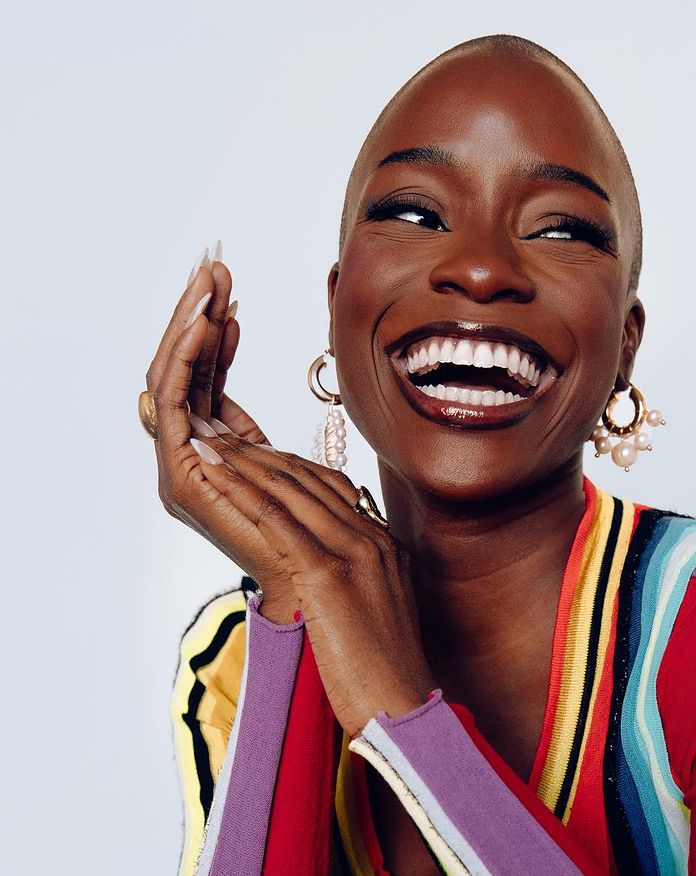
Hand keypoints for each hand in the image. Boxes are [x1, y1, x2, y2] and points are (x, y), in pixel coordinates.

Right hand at [142, 246, 302, 609]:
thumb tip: (281, 440)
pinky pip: (171, 400)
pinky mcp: (180, 474)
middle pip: (184, 374)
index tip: (233, 293)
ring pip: (171, 378)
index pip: (207, 383)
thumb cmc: (325, 538)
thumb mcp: (302, 467)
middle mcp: (191, 461)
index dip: (216, 337)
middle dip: (196, 316)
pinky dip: (186, 356)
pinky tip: (204, 319)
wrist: (325, 590)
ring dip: (188, 323)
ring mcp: (181, 469)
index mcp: (219, 457)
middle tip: (213, 266)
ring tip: (208, 280)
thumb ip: (272, 435)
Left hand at [193, 445, 435, 737]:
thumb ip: (354, 584)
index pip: (329, 489)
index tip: (250, 450)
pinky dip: (239, 489)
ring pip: (288, 490)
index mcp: (385, 546)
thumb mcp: (374, 616)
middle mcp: (373, 539)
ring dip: (241, 459)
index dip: (285, 464)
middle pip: (307, 480)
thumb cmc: (384, 677)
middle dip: (258, 452)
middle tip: (218, 428)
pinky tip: (212, 471)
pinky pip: (276, 518)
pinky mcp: (327, 573)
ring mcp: (354, 552)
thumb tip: (318, 580)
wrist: (403, 708)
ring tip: (206, 438)